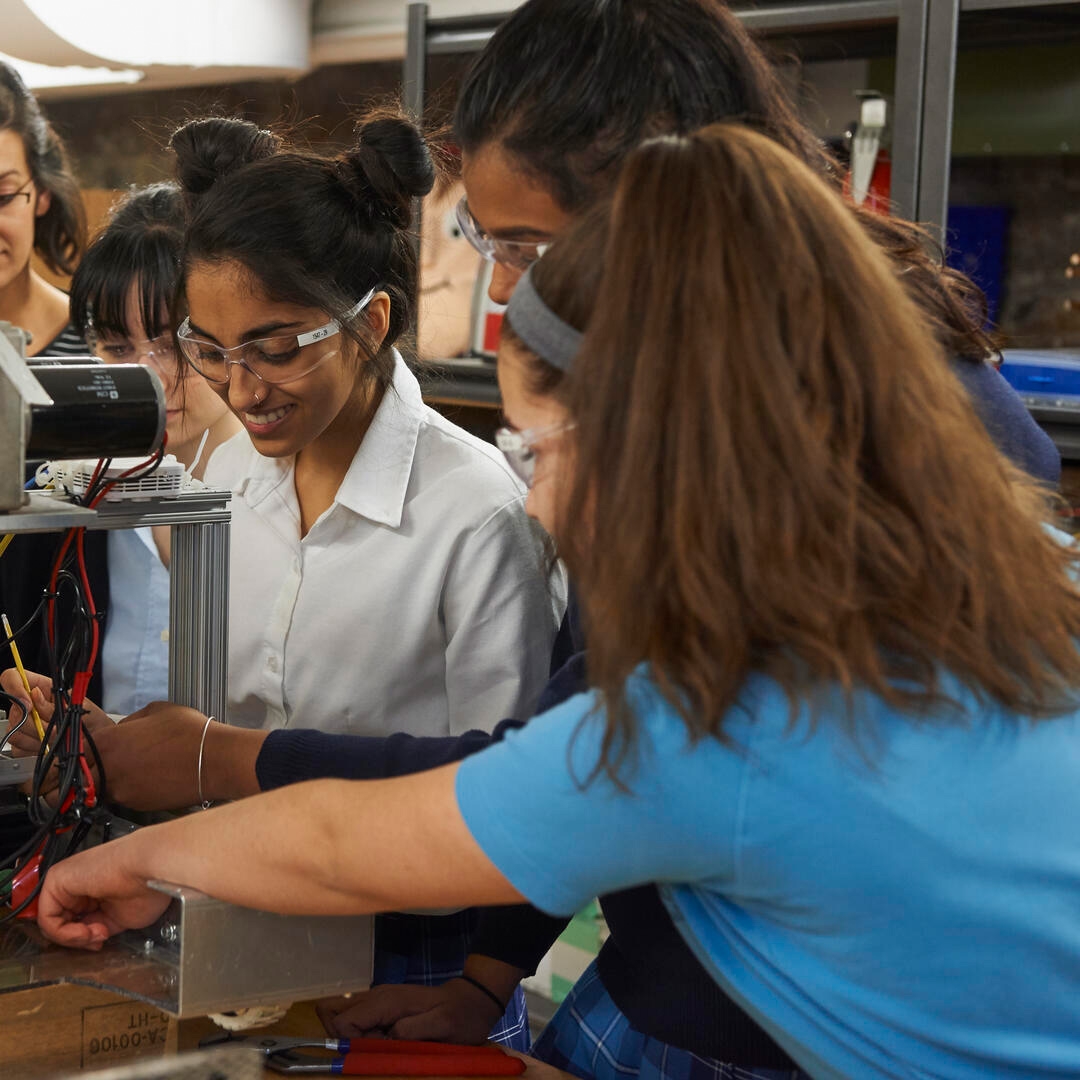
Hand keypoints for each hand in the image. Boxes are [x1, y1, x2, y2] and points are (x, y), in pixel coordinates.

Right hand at [1, 670, 110, 801]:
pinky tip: (50, 745)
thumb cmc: (90, 719)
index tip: (29, 703)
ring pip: (15, 731)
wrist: (96, 741)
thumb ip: (54, 703)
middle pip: (14, 710)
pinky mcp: (22, 743)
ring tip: (57, 736)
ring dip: (38, 737)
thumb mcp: (78, 705)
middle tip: (54, 727)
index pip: (12, 677)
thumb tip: (35, 694)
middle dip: (36, 723)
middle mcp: (28, 704)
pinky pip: (18, 747)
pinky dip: (35, 749)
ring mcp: (22, 724)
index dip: (15, 687)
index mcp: (41, 687)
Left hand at [36, 832, 171, 949]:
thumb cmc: (148, 887)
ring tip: (95, 934)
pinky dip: (64, 933)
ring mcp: (67, 881)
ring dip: (73, 938)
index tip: (99, 941)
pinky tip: (85, 931)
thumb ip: (97, 927)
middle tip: (97, 940)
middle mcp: (79, 883)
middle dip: (79, 939)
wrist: (151, 869)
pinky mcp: (57, 879)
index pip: (74, 921)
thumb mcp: (119, 918)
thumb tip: (87, 938)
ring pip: (52, 924)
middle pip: (62, 923)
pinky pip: (47, 917)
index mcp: (94, 888)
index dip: (83, 939)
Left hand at [91, 703, 210, 809]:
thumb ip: (131, 720)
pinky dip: (133, 790)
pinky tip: (151, 778)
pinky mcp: (138, 806)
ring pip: (102, 790)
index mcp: (106, 743)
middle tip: (106, 763)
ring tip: (135, 769)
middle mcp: (107, 771)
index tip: (90, 748)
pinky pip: (125, 798)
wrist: (214, 760)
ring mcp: (122, 792)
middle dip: (87, 772)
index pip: (74, 752)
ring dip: (111, 782)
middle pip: (79, 778)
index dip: (81, 750)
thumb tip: (124, 729)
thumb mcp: (156, 710)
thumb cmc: (189, 732)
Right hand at [317, 978, 504, 1042]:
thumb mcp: (443, 1025)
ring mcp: (377, 1001)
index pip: (343, 1022)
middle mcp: (376, 996)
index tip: (379, 1050)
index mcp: (386, 1000)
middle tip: (377, 1050)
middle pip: (332, 1015)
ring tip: (382, 1047)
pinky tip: (385, 1043)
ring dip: (353, 1040)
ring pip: (341, 1016)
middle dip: (346, 1041)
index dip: (354, 1044)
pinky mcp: (382, 1008)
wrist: (471, 1000)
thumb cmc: (459, 1015)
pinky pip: (356, 1020)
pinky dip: (361, 1037)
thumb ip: (413, 1029)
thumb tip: (387, 1035)